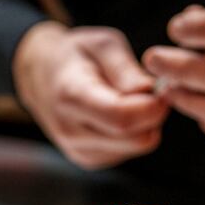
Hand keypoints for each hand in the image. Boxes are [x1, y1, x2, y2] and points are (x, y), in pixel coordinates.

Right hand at [12, 22, 167, 169]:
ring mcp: (78, 150)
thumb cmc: (77, 54)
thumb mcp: (102, 44)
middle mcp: (71, 130)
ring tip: (132, 98)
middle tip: (154, 90)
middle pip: (136, 138)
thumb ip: (127, 69)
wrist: (41, 75)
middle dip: (155, 114)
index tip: (163, 88)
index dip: (152, 106)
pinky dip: (135, 132)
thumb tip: (151, 92)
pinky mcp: (88, 160)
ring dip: (146, 123)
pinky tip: (121, 112)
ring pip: (137, 146)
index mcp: (71, 96)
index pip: (121, 117)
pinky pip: (129, 150)